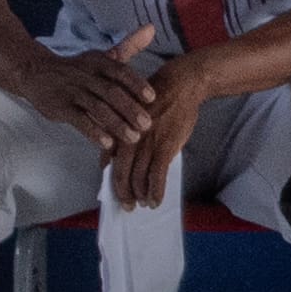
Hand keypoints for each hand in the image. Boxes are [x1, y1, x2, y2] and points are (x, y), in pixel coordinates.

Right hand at [26, 37, 159, 154]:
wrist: (36, 72)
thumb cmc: (79, 68)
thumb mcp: (102, 56)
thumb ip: (128, 46)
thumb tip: (152, 28)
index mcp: (99, 62)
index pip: (120, 71)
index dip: (136, 84)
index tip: (152, 98)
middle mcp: (86, 75)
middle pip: (111, 92)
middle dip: (130, 109)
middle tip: (147, 124)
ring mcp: (72, 91)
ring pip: (97, 108)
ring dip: (116, 124)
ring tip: (133, 138)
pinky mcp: (60, 107)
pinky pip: (79, 120)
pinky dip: (93, 132)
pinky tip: (107, 143)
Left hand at [103, 61, 206, 210]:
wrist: (181, 85)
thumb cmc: (156, 97)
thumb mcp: (132, 111)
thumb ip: (123, 133)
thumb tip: (115, 156)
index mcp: (119, 131)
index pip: (109, 163)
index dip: (111, 181)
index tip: (115, 192)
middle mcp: (129, 140)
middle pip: (121, 175)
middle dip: (123, 194)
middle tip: (127, 206)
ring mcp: (146, 145)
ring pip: (139, 179)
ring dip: (140, 196)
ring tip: (143, 204)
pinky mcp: (165, 147)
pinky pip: (157, 177)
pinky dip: (156, 193)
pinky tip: (156, 201)